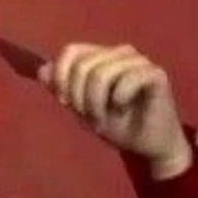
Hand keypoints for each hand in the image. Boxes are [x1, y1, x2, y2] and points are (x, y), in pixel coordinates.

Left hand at [38, 43, 192, 179]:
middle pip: (83, 65)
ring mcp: (138, 61)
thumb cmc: (119, 126)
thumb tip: (42, 70)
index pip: (71, 51)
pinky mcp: (155, 73)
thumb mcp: (83, 110)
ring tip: (106, 119)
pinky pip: (127, 80)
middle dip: (80, 98)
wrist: (149, 146)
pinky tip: (125, 109)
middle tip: (91, 118)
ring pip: (102, 74)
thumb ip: (63, 89)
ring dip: (97, 104)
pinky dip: (119, 100)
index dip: (62, 77)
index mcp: (101, 57)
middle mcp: (119, 53)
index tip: (66, 103)